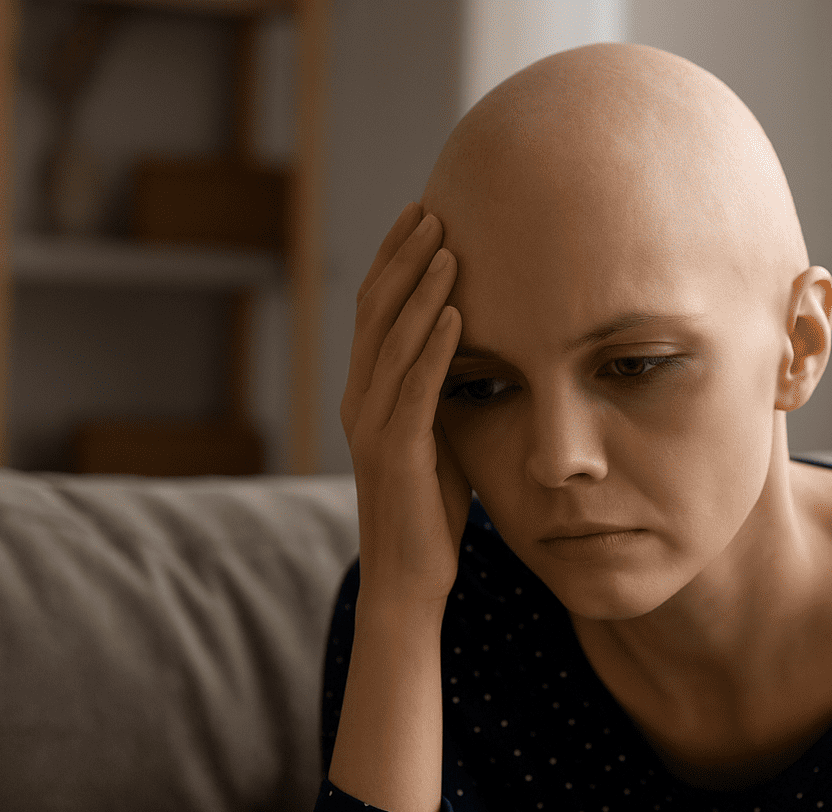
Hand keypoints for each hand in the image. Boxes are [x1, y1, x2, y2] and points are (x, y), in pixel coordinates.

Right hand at [340, 201, 469, 603]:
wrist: (407, 578)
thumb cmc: (427, 510)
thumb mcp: (435, 437)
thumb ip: (438, 393)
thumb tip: (473, 350)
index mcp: (365, 395)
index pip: (374, 313)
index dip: (393, 263)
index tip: (420, 219)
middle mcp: (359, 403)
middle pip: (375, 314)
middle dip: (403, 259)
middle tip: (431, 212)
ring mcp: (372, 427)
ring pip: (393, 342)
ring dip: (422, 291)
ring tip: (448, 247)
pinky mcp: (397, 453)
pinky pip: (416, 389)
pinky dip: (434, 347)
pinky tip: (456, 313)